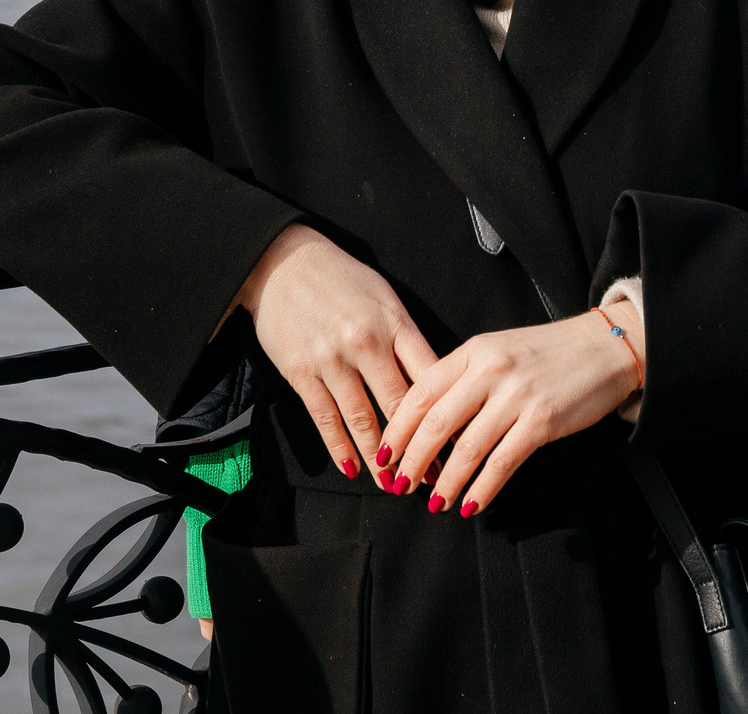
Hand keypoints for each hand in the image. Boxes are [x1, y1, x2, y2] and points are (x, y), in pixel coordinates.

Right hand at [234, 225, 437, 480]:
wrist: (283, 263)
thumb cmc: (343, 281)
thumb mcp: (385, 300)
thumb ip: (407, 339)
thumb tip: (436, 382)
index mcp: (396, 324)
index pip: (431, 377)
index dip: (449, 413)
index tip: (463, 441)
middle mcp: (367, 343)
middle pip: (401, 405)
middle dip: (420, 446)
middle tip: (435, 477)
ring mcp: (332, 360)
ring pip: (363, 419)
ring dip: (381, 457)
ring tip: (395, 483)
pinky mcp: (301, 372)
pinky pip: (325, 418)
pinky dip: (340, 447)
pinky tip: (353, 468)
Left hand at [379, 312, 639, 516]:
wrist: (606, 346)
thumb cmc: (550, 352)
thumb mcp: (499, 349)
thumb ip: (464, 376)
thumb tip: (428, 422)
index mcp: (474, 350)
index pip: (421, 393)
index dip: (396, 430)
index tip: (384, 456)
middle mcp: (491, 370)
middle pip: (435, 424)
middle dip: (412, 461)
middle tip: (400, 485)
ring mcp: (517, 395)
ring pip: (466, 448)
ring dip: (445, 483)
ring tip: (434, 503)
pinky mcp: (542, 420)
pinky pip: (502, 462)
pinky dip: (482, 489)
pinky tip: (471, 505)